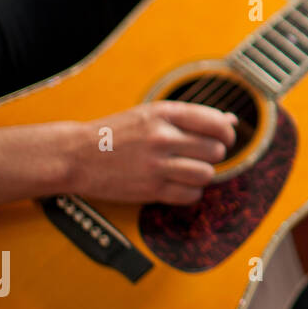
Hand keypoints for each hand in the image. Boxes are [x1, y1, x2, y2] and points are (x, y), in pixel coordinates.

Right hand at [68, 101, 237, 204]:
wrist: (76, 155)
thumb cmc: (116, 132)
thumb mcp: (151, 114)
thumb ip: (191, 117)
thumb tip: (230, 120)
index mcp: (164, 113)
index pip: (216, 123)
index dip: (227, 133)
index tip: (224, 138)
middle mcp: (162, 137)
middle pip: (216, 150)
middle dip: (213, 154)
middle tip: (199, 155)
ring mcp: (156, 165)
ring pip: (207, 174)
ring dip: (203, 174)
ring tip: (188, 170)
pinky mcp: (151, 190)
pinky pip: (191, 195)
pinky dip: (190, 192)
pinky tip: (178, 184)